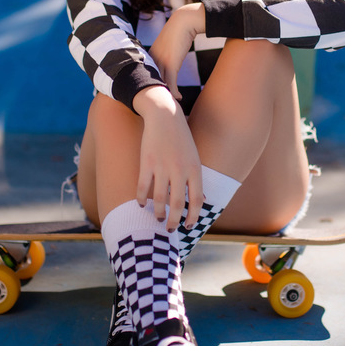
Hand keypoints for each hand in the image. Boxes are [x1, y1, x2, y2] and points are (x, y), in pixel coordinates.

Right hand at [133, 86, 204, 231]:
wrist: (165, 116)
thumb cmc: (181, 139)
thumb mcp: (194, 157)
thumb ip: (196, 179)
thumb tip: (202, 200)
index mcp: (195, 169)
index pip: (197, 200)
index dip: (193, 217)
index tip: (188, 226)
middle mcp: (180, 169)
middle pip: (178, 203)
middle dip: (174, 220)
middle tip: (171, 229)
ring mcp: (162, 166)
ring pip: (160, 198)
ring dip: (159, 212)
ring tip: (158, 218)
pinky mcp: (147, 162)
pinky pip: (143, 186)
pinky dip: (142, 199)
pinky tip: (142, 204)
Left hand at [148, 4, 205, 101]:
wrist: (184, 21)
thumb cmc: (179, 31)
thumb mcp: (169, 44)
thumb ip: (166, 53)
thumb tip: (170, 59)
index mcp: (149, 55)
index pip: (145, 75)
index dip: (146, 86)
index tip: (148, 96)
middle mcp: (152, 60)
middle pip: (149, 82)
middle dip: (150, 94)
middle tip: (153, 105)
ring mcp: (161, 62)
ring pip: (159, 83)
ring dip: (163, 95)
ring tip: (167, 105)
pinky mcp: (171, 63)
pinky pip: (170, 82)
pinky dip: (174, 91)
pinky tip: (178, 97)